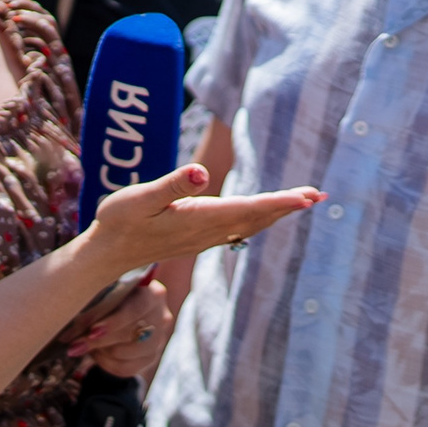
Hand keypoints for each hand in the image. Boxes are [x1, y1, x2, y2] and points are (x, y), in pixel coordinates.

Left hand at [66, 279, 172, 377]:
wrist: (118, 309)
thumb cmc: (109, 296)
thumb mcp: (107, 291)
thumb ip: (98, 301)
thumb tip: (76, 321)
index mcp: (152, 293)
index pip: (136, 309)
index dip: (114, 322)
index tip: (92, 331)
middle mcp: (161, 315)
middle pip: (132, 334)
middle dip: (100, 340)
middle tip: (75, 345)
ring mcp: (158, 338)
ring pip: (128, 352)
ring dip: (102, 351)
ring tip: (84, 345)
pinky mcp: (151, 357)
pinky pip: (126, 368)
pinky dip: (106, 363)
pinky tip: (96, 353)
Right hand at [82, 164, 319, 274]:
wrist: (107, 253)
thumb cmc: (119, 221)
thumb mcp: (140, 197)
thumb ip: (172, 184)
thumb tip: (203, 173)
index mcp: (198, 219)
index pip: (248, 209)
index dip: (280, 203)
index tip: (307, 197)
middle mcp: (207, 231)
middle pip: (258, 218)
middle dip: (289, 207)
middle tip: (319, 195)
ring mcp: (205, 237)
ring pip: (251, 224)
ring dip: (279, 213)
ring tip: (305, 201)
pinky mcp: (200, 237)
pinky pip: (240, 228)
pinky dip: (261, 218)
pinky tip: (269, 214)